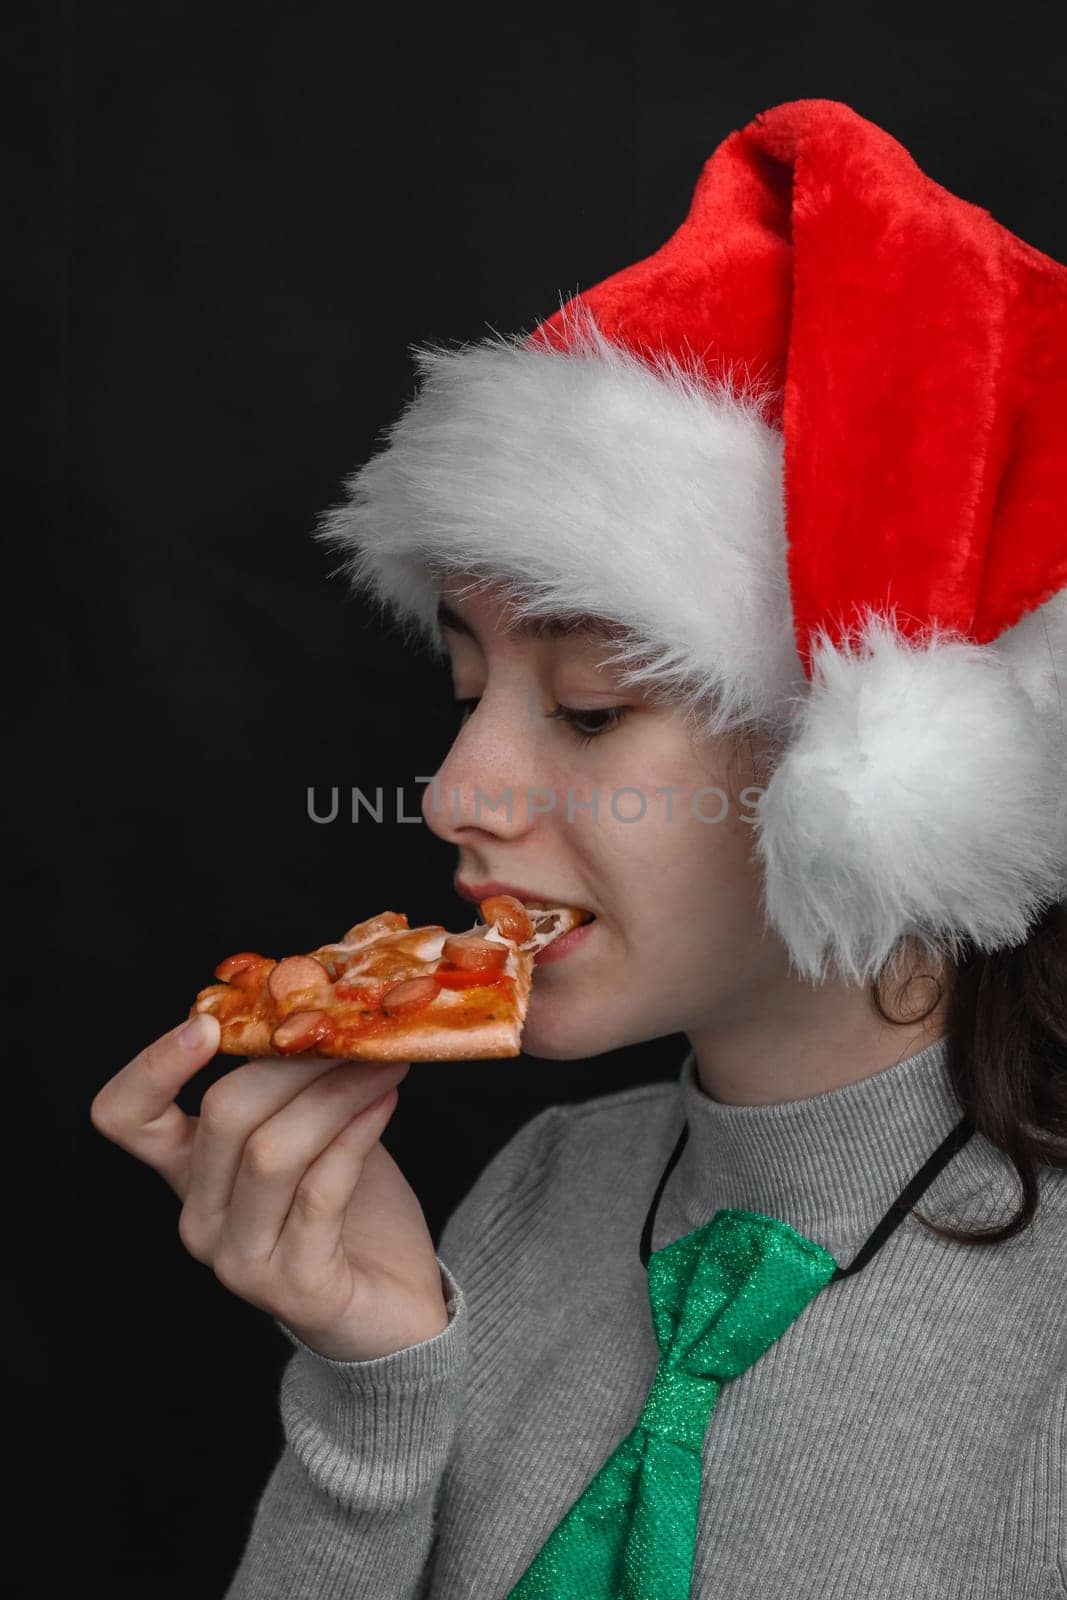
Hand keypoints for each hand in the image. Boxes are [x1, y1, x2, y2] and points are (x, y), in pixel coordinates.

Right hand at [90, 1014, 449, 1361]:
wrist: (394, 1309)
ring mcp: (240, 1259)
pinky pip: (320, 1192)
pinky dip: (357, 1134)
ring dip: (336, 1092)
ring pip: (273, 1151)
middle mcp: (200, 1219)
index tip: (207, 1022)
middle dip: (294, 1060)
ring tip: (384, 1061)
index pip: (126, 1117)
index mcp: (189, 1173)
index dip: (151, 1066)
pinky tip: (386, 1101)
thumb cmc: (351, 1212)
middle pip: (223, 1115)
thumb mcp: (311, 1133)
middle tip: (355, 1029)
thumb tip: (319, 1000)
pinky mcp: (293, 1287)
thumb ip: (294, 1083)